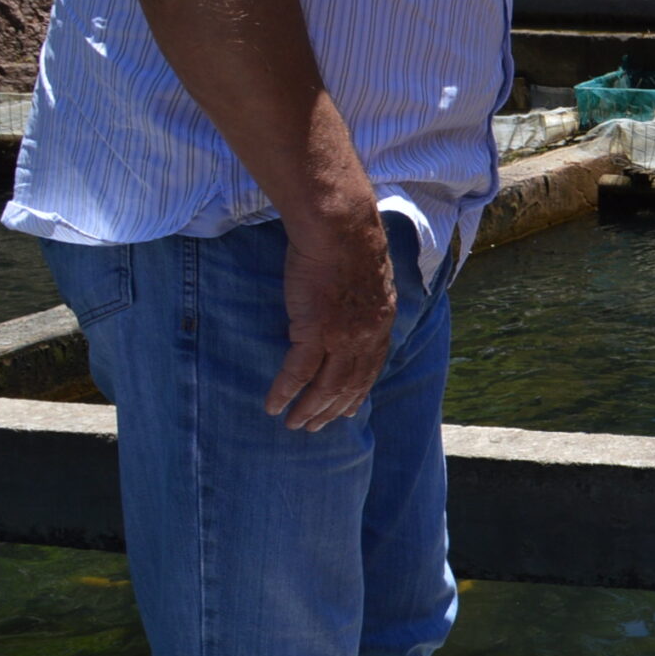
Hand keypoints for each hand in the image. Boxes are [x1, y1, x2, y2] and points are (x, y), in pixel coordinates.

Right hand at [265, 210, 395, 430]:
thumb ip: (365, 300)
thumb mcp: (369, 277)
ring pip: (326, 386)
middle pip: (350, 384)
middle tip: (315, 426)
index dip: (359, 392)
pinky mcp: (315, 331)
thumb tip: (354, 306)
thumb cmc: (348, 243)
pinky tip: (273, 405)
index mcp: (381, 322)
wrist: (340, 229)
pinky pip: (297, 373)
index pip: (371, 368)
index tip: (350, 409)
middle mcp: (367, 336)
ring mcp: (342, 336)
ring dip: (309, 409)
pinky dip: (285, 392)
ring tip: (295, 425)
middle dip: (333, 410)